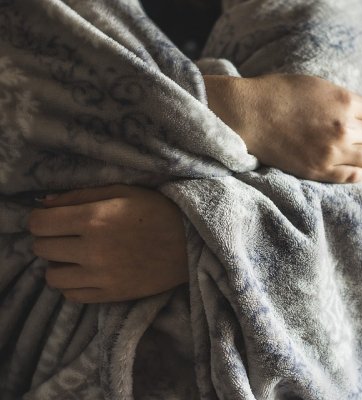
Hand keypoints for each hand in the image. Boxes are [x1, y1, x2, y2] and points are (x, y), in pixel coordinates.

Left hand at [28, 185, 187, 302]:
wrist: (189, 242)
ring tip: (73, 255)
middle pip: (41, 249)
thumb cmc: (157, 210)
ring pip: (52, 277)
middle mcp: (92, 250)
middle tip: (65, 234)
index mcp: (93, 219)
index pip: (39, 223)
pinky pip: (72, 296)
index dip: (40, 218)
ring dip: (57, 263)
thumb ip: (81, 195)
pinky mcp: (112, 295)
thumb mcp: (122, 191)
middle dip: (48, 238)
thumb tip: (44, 203)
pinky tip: (85, 272)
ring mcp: (101, 277)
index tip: (51, 218)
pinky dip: (72, 283)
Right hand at [204, 73, 361, 182]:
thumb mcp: (316, 86)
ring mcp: (330, 152)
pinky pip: (352, 176)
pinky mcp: (317, 170)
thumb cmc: (277, 95)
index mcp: (345, 102)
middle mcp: (343, 128)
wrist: (248, 115)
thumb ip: (341, 100)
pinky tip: (356, 169)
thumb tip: (357, 113)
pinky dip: (359, 173)